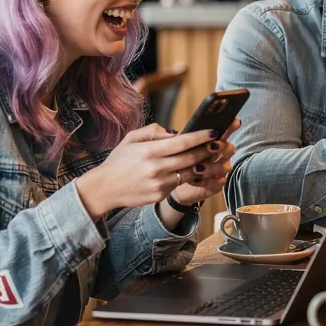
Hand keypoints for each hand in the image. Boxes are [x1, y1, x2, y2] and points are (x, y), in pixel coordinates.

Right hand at [75, 123, 225, 218]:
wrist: (104, 189)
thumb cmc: (119, 161)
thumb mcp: (131, 139)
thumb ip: (153, 131)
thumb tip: (176, 132)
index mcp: (149, 151)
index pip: (182, 143)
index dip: (201, 137)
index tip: (215, 131)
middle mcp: (156, 168)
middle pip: (191, 158)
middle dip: (209, 150)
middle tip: (222, 144)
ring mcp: (159, 184)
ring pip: (190, 173)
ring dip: (206, 165)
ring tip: (217, 158)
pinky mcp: (160, 195)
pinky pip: (180, 184)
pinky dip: (192, 177)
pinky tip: (200, 171)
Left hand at [168, 119, 240, 205]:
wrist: (172, 184)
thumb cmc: (174, 162)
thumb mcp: (171, 148)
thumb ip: (173, 138)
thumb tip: (173, 133)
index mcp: (210, 143)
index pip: (223, 132)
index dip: (230, 127)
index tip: (235, 121)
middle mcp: (218, 156)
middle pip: (229, 149)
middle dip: (221, 147)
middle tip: (211, 146)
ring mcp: (218, 171)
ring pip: (224, 167)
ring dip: (211, 166)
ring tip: (196, 168)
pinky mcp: (215, 185)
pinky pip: (218, 183)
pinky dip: (207, 181)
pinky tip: (195, 180)